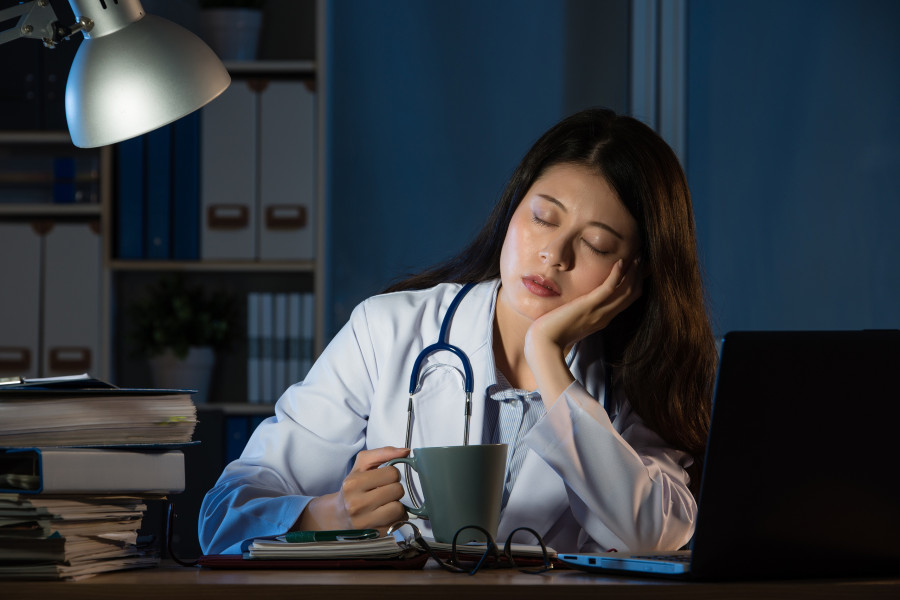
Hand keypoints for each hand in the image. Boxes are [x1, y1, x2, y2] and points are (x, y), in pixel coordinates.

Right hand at [294, 446, 409, 535]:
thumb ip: (383, 453)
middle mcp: (356, 504)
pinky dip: (396, 518)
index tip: (383, 479)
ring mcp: (364, 522)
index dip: (391, 474)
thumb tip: (406, 451)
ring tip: (386, 503)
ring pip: (399, 508)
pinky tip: (385, 515)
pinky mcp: (373, 535)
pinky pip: (398, 523)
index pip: (392, 473)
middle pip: (397, 490)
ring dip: (396, 504)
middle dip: (394, 489)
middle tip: (384, 491)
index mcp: (353, 483)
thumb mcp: (362, 466)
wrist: (338, 515)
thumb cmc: (353, 488)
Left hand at [525, 257, 642, 403]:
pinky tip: (621, 262)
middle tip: (647, 260)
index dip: (637, 285)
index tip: (642, 271)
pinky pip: (609, 288)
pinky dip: (617, 274)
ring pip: (626, 290)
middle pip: (632, 295)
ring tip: (638, 256)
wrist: (544, 343)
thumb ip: (581, 314)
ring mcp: (599, 311)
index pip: (627, 301)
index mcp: (603, 319)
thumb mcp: (573, 322)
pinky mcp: (589, 305)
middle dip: (641, 276)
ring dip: (634, 272)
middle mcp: (606, 315)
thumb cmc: (553, 334)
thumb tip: (580, 306)